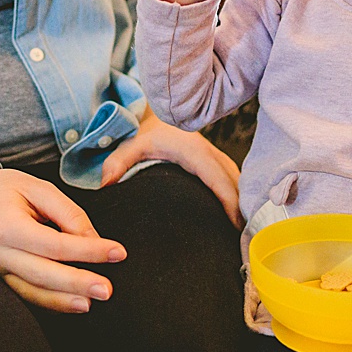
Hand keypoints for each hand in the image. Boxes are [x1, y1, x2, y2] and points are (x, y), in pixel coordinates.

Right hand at [0, 163, 125, 313]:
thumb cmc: (3, 190)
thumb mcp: (36, 187)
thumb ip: (67, 212)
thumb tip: (93, 239)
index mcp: (8, 225)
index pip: (56, 244)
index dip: (88, 251)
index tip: (117, 251)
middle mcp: (0, 253)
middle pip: (44, 274)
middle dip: (78, 283)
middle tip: (108, 289)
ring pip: (34, 292)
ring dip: (65, 300)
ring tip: (93, 302)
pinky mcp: (1, 278)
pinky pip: (28, 295)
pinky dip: (51, 303)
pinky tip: (74, 304)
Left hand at [99, 109, 243, 228]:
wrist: (155, 113)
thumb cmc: (145, 131)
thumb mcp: (131, 145)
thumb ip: (117, 163)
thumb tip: (106, 185)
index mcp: (195, 153)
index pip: (220, 181)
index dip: (232, 204)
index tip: (237, 226)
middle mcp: (210, 154)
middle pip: (235, 184)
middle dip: (244, 209)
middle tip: (246, 239)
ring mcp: (215, 156)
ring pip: (238, 181)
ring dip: (244, 201)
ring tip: (245, 230)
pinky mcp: (215, 159)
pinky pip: (234, 178)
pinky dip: (240, 194)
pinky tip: (240, 212)